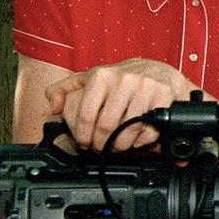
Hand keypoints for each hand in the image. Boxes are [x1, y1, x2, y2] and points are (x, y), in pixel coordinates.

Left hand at [46, 58, 194, 151]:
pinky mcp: (163, 95)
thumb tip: (54, 108)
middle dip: (102, 143)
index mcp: (101, 75)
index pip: (85, 115)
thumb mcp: (90, 78)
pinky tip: (136, 139)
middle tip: (103, 147)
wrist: (159, 70)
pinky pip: (150, 128)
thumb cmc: (122, 79)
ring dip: (121, 145)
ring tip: (118, 145)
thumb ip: (64, 89)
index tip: (85, 143)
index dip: (82, 136)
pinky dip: (142, 140)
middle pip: (106, 126)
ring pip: (128, 130)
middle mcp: (123, 79)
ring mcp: (145, 87)